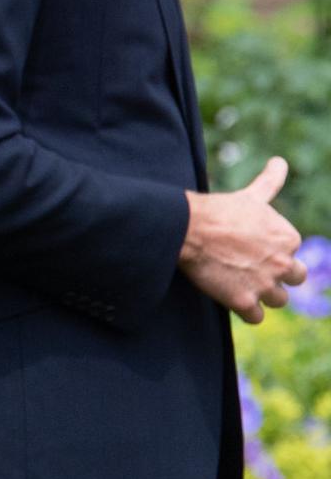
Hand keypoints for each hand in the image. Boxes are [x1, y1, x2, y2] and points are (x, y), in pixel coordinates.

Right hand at [179, 156, 304, 324]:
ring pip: (277, 300)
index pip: (292, 253)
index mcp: (288, 237)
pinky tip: (231, 296)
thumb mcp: (250, 196)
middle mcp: (283, 263)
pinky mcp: (245, 302)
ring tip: (240, 282)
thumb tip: (280, 161)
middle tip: (249, 267)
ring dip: (262, 294)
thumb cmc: (217, 210)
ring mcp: (265, 285)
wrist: (186, 227)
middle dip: (275, 275)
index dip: (272, 251)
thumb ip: (270, 182)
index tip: (250, 246)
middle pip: (293, 278)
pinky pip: (256, 317)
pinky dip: (246, 311)